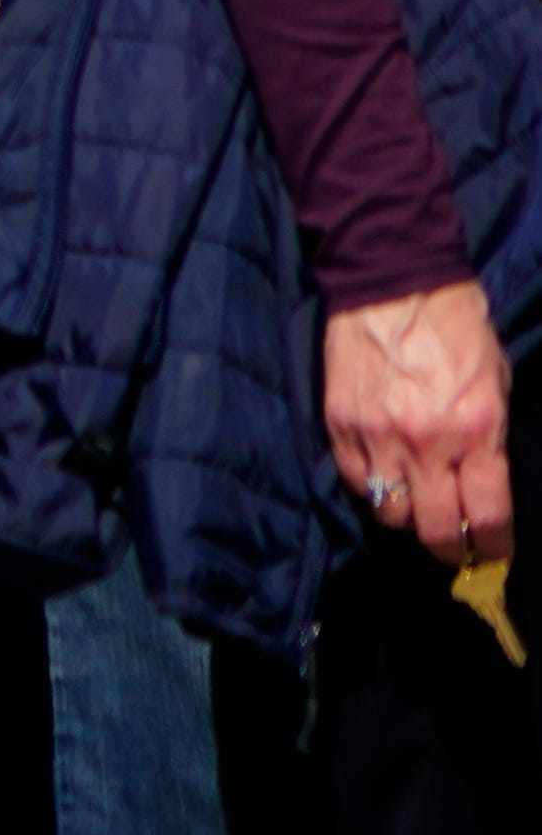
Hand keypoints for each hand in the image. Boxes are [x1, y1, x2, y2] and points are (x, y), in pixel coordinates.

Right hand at [325, 278, 514, 567]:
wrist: (394, 280)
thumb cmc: (457, 329)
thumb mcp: (495, 385)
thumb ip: (489, 439)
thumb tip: (479, 484)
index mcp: (476, 431)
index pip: (486, 516)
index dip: (492, 547)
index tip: (491, 554)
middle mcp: (426, 443)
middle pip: (433, 528)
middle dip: (448, 547)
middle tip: (452, 547)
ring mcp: (376, 434)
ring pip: (388, 511)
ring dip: (405, 516)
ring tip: (414, 504)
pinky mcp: (338, 422)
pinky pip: (353, 478)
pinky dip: (370, 486)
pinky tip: (382, 475)